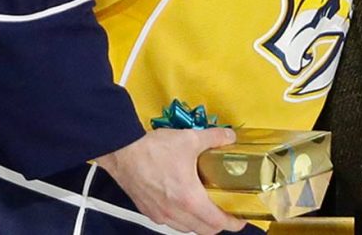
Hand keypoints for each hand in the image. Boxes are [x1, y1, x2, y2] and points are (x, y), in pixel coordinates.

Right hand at [96, 128, 246, 233]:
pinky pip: (171, 223)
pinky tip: (184, 205)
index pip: (216, 222)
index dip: (232, 223)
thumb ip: (215, 137)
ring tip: (207, 209)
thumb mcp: (190, 139)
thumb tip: (229, 137)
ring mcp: (160, 214)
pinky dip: (182, 220)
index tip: (240, 220)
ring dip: (199, 223)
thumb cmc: (153, 148)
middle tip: (226, 212)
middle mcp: (175, 212)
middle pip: (203, 230)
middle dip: (218, 225)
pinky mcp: (148, 211)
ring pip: (186, 229)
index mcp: (189, 199)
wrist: (122, 151)